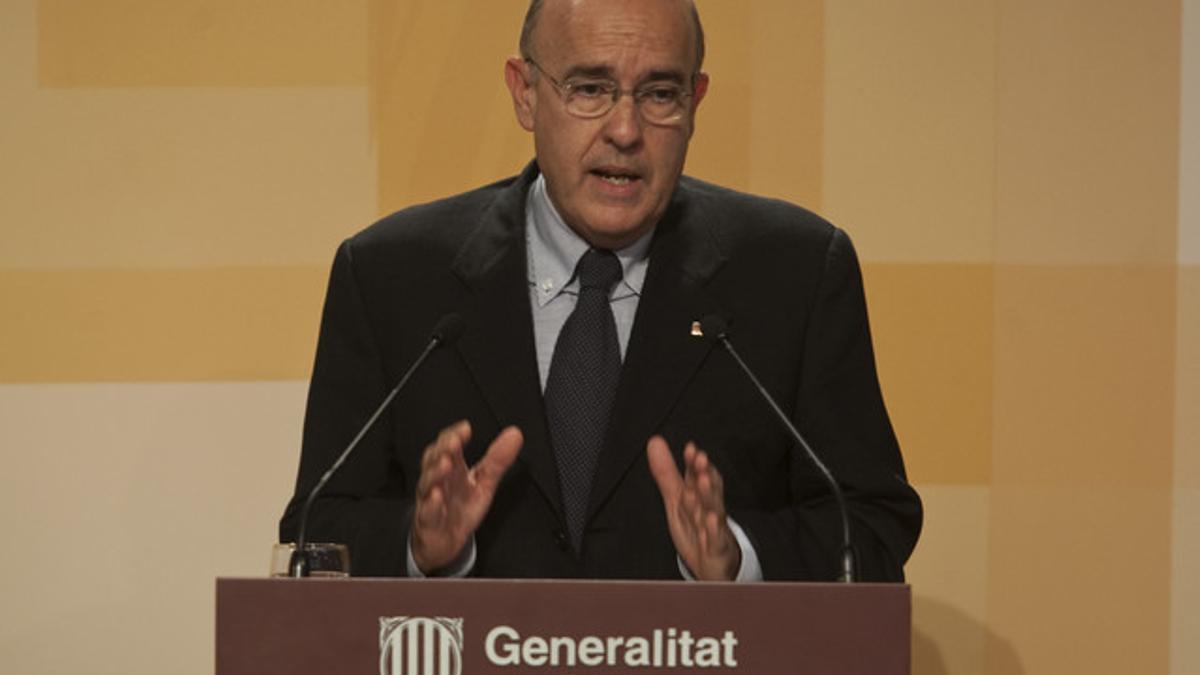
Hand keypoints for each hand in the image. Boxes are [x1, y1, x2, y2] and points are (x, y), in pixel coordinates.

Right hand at [411, 420, 521, 573]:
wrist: (444, 542)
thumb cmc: (461, 508)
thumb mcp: (484, 483)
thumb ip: (498, 460)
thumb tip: (514, 434)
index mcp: (452, 469)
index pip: (448, 445)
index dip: (454, 435)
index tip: (466, 428)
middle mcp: (438, 481)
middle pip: (433, 460)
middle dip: (443, 448)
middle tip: (454, 441)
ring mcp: (430, 501)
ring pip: (427, 483)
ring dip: (435, 472)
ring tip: (446, 463)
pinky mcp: (428, 524)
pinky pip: (427, 513)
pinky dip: (431, 505)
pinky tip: (437, 496)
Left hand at [646, 436, 740, 580]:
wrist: (714, 566)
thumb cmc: (696, 529)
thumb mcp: (677, 500)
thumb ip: (666, 473)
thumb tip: (654, 442)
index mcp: (699, 497)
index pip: (697, 477)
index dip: (693, 463)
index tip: (690, 449)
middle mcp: (709, 510)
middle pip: (706, 490)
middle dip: (703, 473)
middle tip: (699, 458)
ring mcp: (716, 530)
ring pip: (713, 511)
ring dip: (709, 496)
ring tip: (703, 481)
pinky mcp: (718, 551)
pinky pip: (717, 541)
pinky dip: (715, 532)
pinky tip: (711, 521)